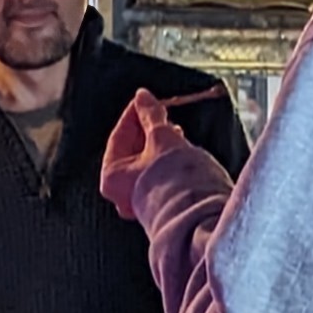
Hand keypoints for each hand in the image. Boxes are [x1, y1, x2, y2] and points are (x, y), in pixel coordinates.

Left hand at [99, 88, 180, 219]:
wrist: (200, 214)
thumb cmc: (175, 181)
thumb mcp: (161, 138)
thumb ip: (151, 115)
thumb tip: (143, 97)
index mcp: (111, 177)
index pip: (118, 136)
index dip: (134, 114)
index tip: (145, 101)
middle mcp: (121, 195)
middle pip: (131, 151)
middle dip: (147, 130)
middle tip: (161, 114)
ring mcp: (139, 203)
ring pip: (144, 164)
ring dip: (158, 144)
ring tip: (176, 131)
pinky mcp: (159, 207)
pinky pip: (156, 176)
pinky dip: (164, 161)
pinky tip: (178, 149)